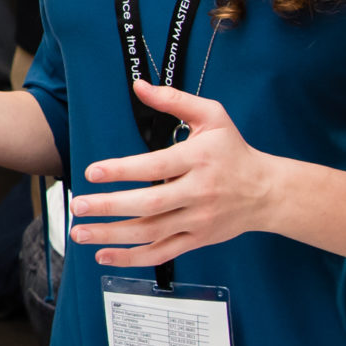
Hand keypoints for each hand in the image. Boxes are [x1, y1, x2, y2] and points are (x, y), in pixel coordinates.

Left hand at [69, 80, 275, 266]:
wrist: (267, 192)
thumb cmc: (234, 152)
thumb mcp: (212, 117)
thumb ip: (174, 101)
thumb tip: (140, 87)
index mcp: (199, 160)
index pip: (155, 166)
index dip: (122, 170)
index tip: (93, 172)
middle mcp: (198, 193)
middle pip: (149, 204)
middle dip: (109, 207)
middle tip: (78, 205)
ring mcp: (198, 219)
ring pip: (151, 232)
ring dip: (112, 235)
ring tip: (80, 232)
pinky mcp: (197, 239)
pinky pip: (162, 252)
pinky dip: (132, 258)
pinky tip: (104, 254)